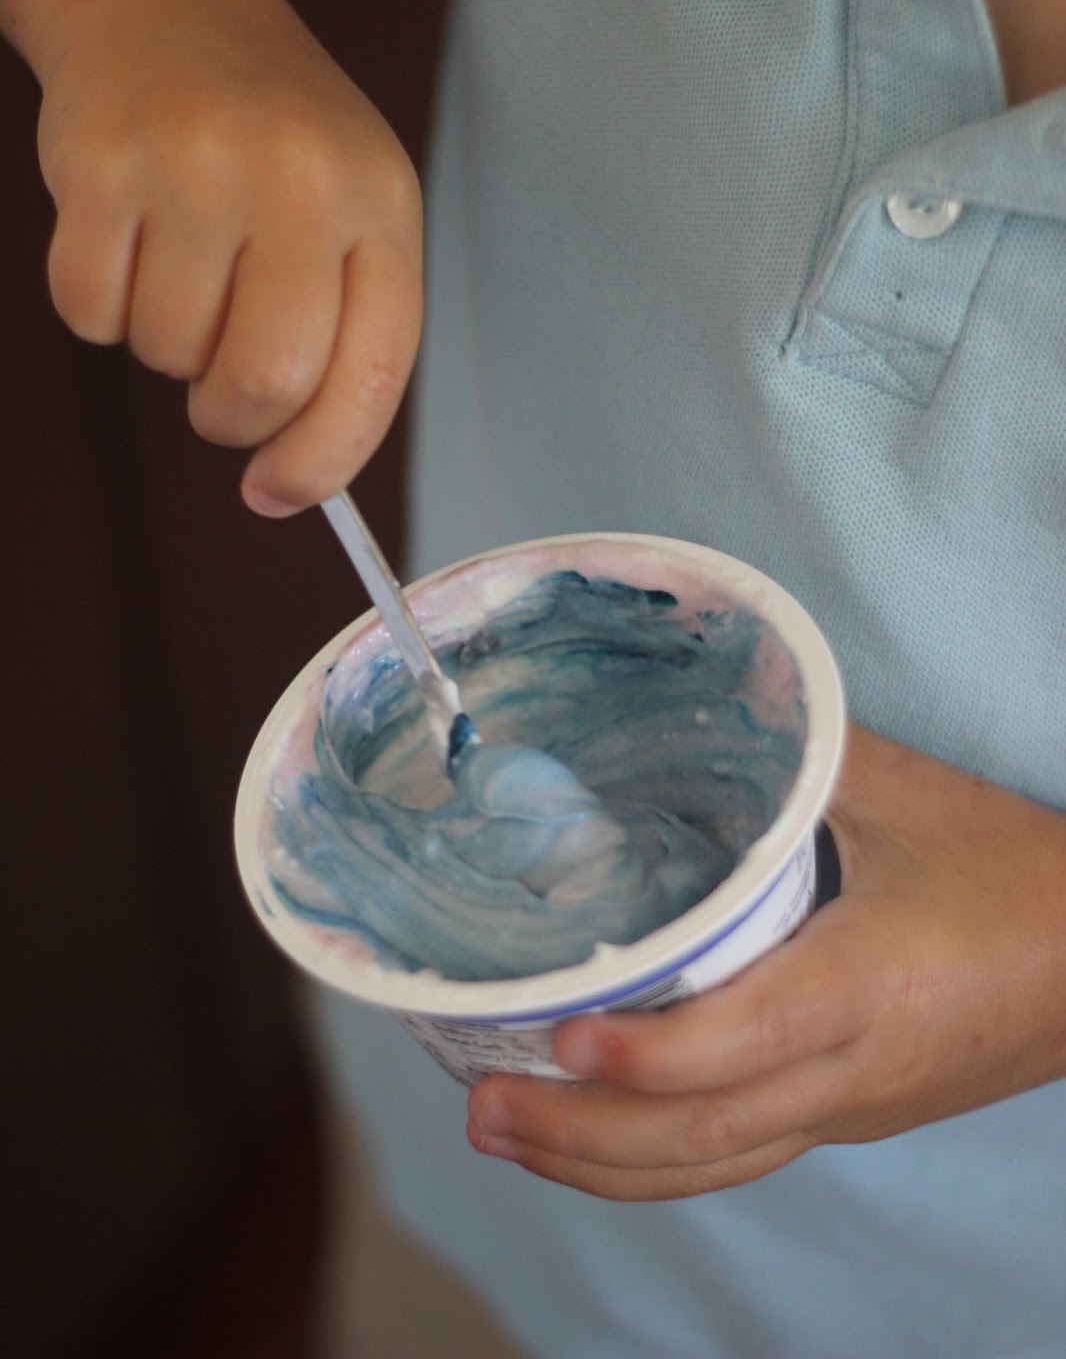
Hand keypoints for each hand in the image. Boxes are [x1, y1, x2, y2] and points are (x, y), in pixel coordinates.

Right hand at [38, 0, 421, 514]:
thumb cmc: (269, 142)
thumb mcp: (346, 210)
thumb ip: (341, 335)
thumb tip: (290, 482)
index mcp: (381, 204)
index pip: (374, 370)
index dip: (323, 458)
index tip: (278, 492)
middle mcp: (300, 179)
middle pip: (266, 380)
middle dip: (233, 419)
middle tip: (217, 395)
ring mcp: (198, 165)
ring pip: (170, 353)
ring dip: (166, 349)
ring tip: (179, 274)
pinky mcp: (100, 161)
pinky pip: (90, 311)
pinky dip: (101, 310)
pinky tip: (125, 244)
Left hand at [467, 724, 1065, 1199]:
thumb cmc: (1015, 876)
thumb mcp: (908, 793)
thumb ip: (803, 748)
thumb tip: (708, 696)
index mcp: (865, 985)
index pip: (739, 1044)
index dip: (646, 1054)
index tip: (558, 1036)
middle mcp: (850, 1071)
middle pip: (704, 1133)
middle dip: (583, 1134)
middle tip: (482, 1110)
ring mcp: (850, 1108)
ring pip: (715, 1165)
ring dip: (603, 1165)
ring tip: (506, 1138)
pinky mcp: (852, 1115)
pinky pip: (743, 1156)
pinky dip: (658, 1162)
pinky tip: (598, 1139)